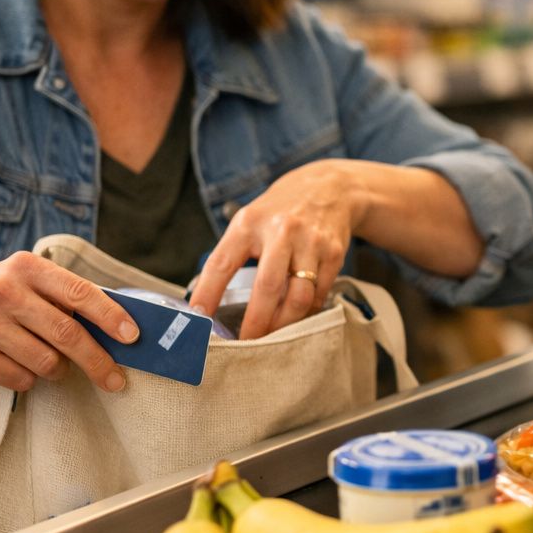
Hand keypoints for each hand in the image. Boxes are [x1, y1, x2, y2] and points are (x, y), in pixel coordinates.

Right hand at [0, 253, 139, 391]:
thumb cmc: (1, 296)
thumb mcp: (29, 280)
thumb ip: (67, 295)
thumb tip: (120, 326)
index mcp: (27, 268)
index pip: (79, 292)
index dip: (110, 316)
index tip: (132, 336)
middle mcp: (4, 292)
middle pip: (67, 334)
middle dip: (98, 360)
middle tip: (116, 378)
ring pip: (47, 362)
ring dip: (60, 370)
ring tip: (51, 360)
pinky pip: (22, 380)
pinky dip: (31, 379)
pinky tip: (19, 363)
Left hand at [189, 161, 361, 339]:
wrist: (330, 188)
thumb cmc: (281, 210)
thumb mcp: (249, 219)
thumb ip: (232, 253)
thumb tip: (208, 300)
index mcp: (250, 224)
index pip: (222, 264)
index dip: (208, 294)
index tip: (199, 319)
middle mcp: (282, 231)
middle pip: (268, 288)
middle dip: (256, 322)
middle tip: (246, 344)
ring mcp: (311, 243)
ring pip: (298, 297)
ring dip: (284, 323)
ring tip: (273, 335)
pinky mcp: (334, 254)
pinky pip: (319, 294)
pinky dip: (306, 312)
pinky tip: (296, 317)